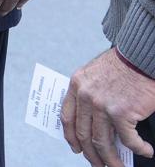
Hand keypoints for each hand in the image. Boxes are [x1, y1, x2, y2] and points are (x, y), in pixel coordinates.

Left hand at [63, 48, 154, 164]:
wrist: (140, 56)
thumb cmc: (122, 65)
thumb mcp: (95, 75)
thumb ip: (89, 94)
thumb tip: (91, 121)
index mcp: (76, 86)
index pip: (66, 117)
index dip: (71, 137)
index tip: (76, 149)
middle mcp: (86, 97)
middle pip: (84, 135)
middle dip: (92, 155)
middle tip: (99, 166)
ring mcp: (102, 106)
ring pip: (103, 143)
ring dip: (111, 160)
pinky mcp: (122, 113)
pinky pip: (128, 140)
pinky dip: (138, 149)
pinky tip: (145, 151)